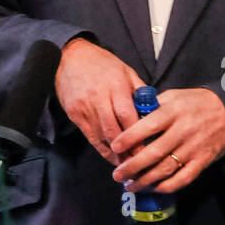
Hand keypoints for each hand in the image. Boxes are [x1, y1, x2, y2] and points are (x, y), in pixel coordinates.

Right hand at [54, 38, 144, 165]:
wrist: (69, 57)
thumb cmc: (101, 63)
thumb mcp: (125, 71)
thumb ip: (139, 90)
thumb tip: (154, 110)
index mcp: (115, 85)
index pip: (127, 116)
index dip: (137, 136)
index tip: (147, 150)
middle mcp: (98, 98)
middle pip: (114, 130)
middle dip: (127, 150)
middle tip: (139, 164)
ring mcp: (84, 107)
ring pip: (101, 137)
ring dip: (115, 154)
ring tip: (128, 166)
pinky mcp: (74, 114)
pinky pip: (90, 137)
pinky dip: (102, 149)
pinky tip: (112, 157)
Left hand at [109, 88, 224, 193]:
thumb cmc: (195, 102)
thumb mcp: (174, 95)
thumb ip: (153, 105)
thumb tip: (129, 114)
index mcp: (173, 111)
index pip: (147, 126)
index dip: (129, 138)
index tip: (115, 147)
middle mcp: (182, 131)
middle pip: (154, 153)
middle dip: (132, 166)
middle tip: (117, 174)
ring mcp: (193, 148)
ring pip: (166, 169)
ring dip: (145, 180)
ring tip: (130, 186)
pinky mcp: (202, 161)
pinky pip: (183, 179)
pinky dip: (166, 186)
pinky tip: (153, 189)